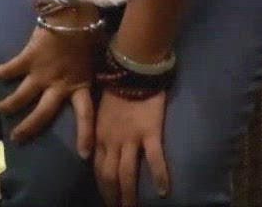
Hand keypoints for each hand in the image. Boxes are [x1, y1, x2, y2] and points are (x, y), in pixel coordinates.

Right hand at [0, 6, 104, 149]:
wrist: (75, 11)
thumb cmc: (90, 31)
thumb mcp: (99, 55)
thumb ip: (98, 68)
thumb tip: (112, 73)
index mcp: (81, 84)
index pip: (85, 115)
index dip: (85, 135)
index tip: (85, 155)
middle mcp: (60, 84)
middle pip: (43, 113)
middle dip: (30, 127)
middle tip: (16, 138)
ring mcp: (42, 72)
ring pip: (23, 95)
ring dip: (11, 104)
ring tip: (2, 110)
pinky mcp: (29, 57)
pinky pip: (13, 68)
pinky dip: (4, 71)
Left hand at [93, 87, 169, 205]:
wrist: (132, 68)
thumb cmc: (116, 87)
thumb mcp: (99, 112)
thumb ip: (99, 132)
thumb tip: (96, 150)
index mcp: (99, 135)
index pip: (98, 168)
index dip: (102, 187)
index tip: (107, 200)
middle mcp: (112, 141)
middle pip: (110, 176)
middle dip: (113, 197)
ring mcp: (130, 138)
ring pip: (127, 173)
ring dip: (129, 195)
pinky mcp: (150, 132)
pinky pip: (155, 159)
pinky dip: (159, 176)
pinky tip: (164, 191)